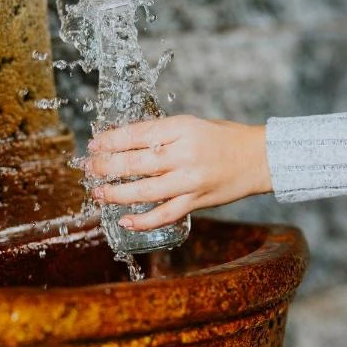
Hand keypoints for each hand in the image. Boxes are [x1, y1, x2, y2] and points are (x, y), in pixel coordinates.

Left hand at [85, 116, 271, 230]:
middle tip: (88, 167)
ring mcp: (190, 180)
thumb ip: (161, 134)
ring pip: (145, 191)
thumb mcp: (190, 125)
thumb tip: (124, 143)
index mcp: (181, 128)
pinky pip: (165, 214)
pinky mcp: (196, 201)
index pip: (137, 134)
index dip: (111, 140)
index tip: (94, 144)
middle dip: (106, 166)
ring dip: (116, 193)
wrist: (258, 158)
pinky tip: (125, 221)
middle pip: (135, 162)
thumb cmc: (223, 137)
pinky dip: (143, 220)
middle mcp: (184, 154)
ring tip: (98, 193)